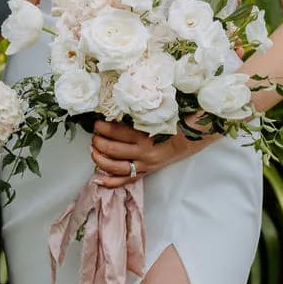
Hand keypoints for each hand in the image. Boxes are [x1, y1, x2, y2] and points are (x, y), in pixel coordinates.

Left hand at [90, 119, 217, 187]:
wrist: (189, 139)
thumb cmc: (171, 122)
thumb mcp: (157, 113)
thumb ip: (140, 110)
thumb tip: (117, 101)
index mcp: (147, 135)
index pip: (118, 132)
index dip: (103, 127)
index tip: (96, 122)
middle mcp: (145, 152)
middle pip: (114, 150)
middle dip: (99, 142)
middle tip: (94, 136)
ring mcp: (145, 165)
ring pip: (116, 167)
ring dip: (100, 160)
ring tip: (93, 151)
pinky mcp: (145, 173)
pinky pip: (126, 181)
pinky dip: (110, 182)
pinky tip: (97, 179)